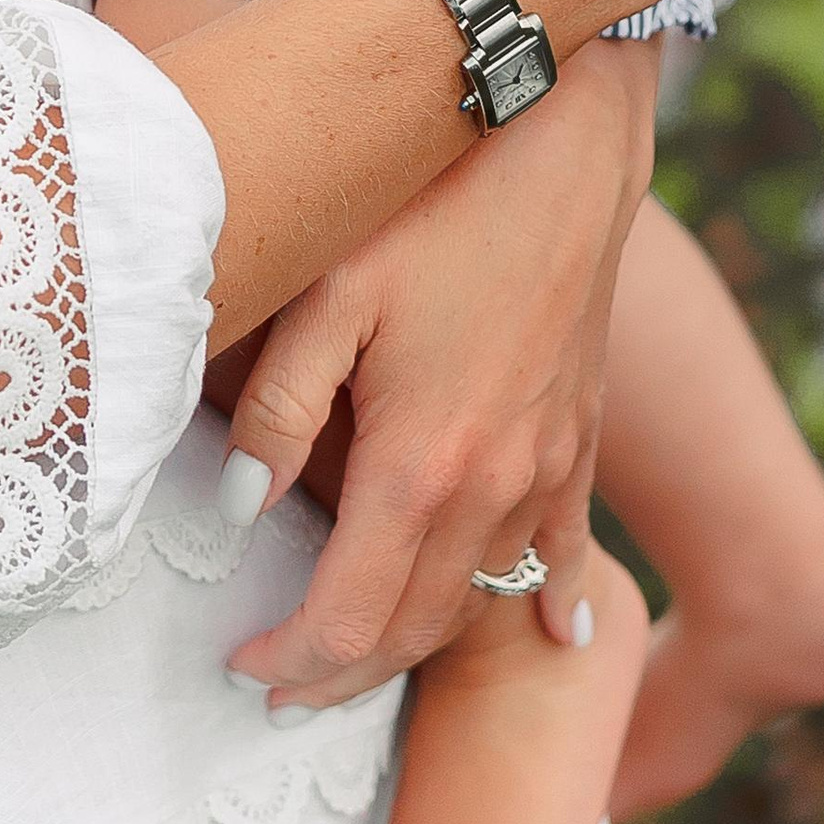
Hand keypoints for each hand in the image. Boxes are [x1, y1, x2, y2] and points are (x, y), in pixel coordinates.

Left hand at [222, 37, 657, 706]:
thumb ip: (277, 407)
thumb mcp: (325, 288)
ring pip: (484, 598)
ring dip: (422, 642)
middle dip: (346, 673)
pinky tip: (557, 635)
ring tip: (362, 658)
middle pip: (417, 628)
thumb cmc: (427, 197)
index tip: (242, 667)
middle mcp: (496, 486)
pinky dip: (553, 599)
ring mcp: (551, 462)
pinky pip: (570, 545)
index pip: (350, 616)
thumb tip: (240, 504)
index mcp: (421, 464)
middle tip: (283, 686)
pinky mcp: (583, 428)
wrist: (560, 137)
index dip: (293, 658)